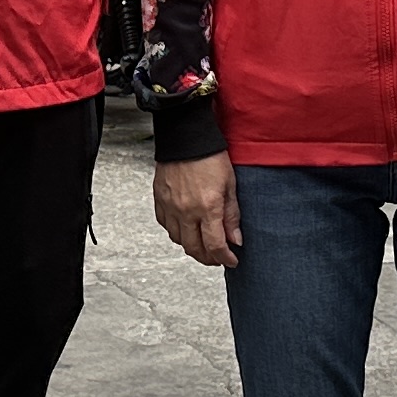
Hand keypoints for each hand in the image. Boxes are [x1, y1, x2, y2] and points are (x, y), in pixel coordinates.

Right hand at [153, 152, 239, 267]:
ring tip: (203, 244)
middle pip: (195, 249)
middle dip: (208, 258)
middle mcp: (186, 211)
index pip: (215, 245)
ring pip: (179, 240)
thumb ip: (232, 215)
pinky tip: (185, 229)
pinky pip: (165, 226)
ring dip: (192, 247)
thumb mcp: (230, 184)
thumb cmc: (210, 155)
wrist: (185, 136)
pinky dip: (176, 232)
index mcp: (207, 207)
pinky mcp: (159, 200)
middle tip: (218, 257)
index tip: (231, 260)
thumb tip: (236, 239)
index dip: (225, 258)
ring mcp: (170, 206)